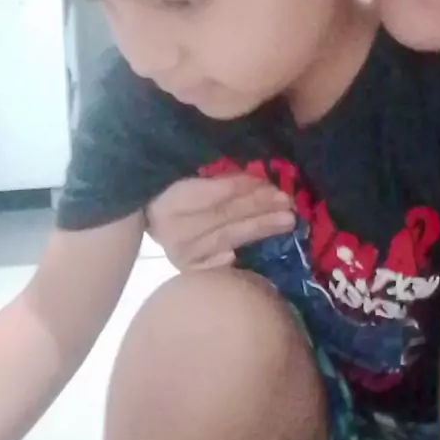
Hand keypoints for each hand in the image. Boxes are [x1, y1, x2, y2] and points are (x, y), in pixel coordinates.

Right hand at [145, 174, 294, 270]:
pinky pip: (221, 263)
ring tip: (288, 220)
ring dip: (260, 228)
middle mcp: (171, 229)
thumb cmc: (175, 185)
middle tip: (287, 201)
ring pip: (228, 238)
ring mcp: (180, 253)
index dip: (244, 187)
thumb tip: (258, 171)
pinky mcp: (189, 268)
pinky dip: (243, 255)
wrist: (152, 213)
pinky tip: (265, 249)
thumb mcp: (190, 171)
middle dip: (259, 207)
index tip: (272, 180)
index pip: (213, 194)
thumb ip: (218, 172)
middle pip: (224, 216)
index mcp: (169, 198)